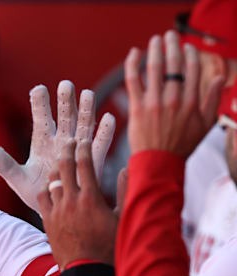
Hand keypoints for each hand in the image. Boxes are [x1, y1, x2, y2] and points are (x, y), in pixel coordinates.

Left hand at [0, 80, 115, 214]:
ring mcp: (78, 149)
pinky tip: (109, 118)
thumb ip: (6, 166)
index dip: (39, 104)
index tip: (38, 89)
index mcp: (42, 142)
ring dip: (87, 111)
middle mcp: (61, 141)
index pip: (41, 118)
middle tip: (65, 84)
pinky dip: (105, 132)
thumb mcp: (18, 180)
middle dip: (65, 101)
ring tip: (88, 93)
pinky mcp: (93, 162)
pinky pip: (100, 145)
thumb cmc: (36, 193)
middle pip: (65, 116)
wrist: (55, 213)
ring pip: (84, 125)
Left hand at [37, 139, 121, 269]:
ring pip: (52, 181)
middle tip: (68, 142)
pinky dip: (47, 189)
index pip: (85, 164)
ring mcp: (56, 211)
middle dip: (67, 151)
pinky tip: (51, 187)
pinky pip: (42, 198)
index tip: (84, 140)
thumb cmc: (110, 247)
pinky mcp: (47, 221)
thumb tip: (127, 168)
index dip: (83, 149)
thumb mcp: (122, 219)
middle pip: (64, 167)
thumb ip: (124, 191)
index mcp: (91, 198)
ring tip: (60, 164)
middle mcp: (71, 201)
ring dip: (56, 170)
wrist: (86, 271)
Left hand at [125, 30, 224, 155]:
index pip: (193, 70)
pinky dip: (132, 64)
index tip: (188, 47)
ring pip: (154, 68)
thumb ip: (212, 100)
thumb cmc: (182, 145)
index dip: (190, 55)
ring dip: (155, 50)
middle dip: (173, 46)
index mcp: (192, 103)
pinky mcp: (136, 107)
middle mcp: (174, 100)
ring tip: (155, 40)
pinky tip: (134, 53)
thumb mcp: (205, 125)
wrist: (159, 163)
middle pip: (174, 65)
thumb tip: (219, 77)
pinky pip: (133, 79)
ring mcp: (154, 103)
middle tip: (170, 35)